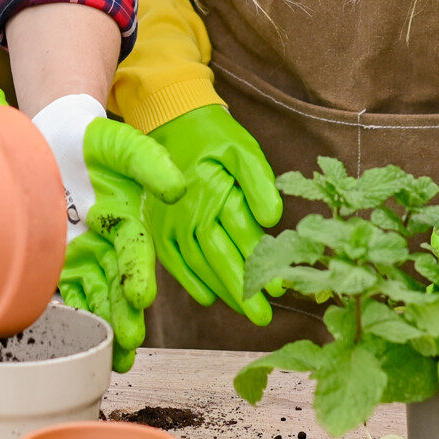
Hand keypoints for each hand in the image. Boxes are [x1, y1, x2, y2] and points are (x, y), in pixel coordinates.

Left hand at [42, 110, 185, 372]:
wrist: (54, 137)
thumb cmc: (94, 142)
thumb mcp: (125, 146)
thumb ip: (150, 164)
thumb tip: (178, 189)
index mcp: (128, 223)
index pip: (136, 254)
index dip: (139, 274)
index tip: (140, 296)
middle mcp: (107, 246)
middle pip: (118, 287)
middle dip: (125, 317)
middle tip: (128, 342)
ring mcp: (80, 256)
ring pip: (94, 299)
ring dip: (103, 328)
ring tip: (113, 357)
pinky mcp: (53, 261)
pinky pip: (59, 292)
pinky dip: (64, 315)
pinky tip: (65, 340)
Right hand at [145, 105, 283, 325]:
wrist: (171, 122)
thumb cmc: (213, 137)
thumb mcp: (242, 149)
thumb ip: (259, 183)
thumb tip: (272, 220)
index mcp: (210, 193)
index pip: (241, 236)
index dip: (260, 264)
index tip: (280, 288)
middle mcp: (186, 212)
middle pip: (218, 258)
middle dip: (242, 291)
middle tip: (263, 316)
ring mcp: (169, 222)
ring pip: (197, 265)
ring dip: (222, 290)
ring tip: (245, 310)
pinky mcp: (159, 227)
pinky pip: (174, 261)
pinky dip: (191, 282)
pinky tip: (210, 297)